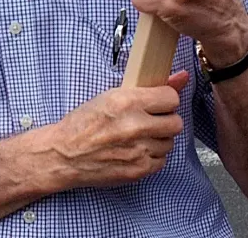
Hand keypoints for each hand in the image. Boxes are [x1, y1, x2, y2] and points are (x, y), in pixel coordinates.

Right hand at [37, 72, 188, 189]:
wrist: (65, 154)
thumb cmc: (83, 123)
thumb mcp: (110, 96)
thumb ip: (149, 89)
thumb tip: (182, 77)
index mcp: (126, 101)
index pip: (171, 98)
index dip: (165, 100)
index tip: (157, 103)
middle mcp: (135, 126)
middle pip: (175, 123)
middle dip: (165, 121)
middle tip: (149, 121)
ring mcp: (139, 150)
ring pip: (169, 143)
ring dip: (158, 139)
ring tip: (138, 136)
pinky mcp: (139, 170)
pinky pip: (161, 161)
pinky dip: (151, 156)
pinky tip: (135, 150)